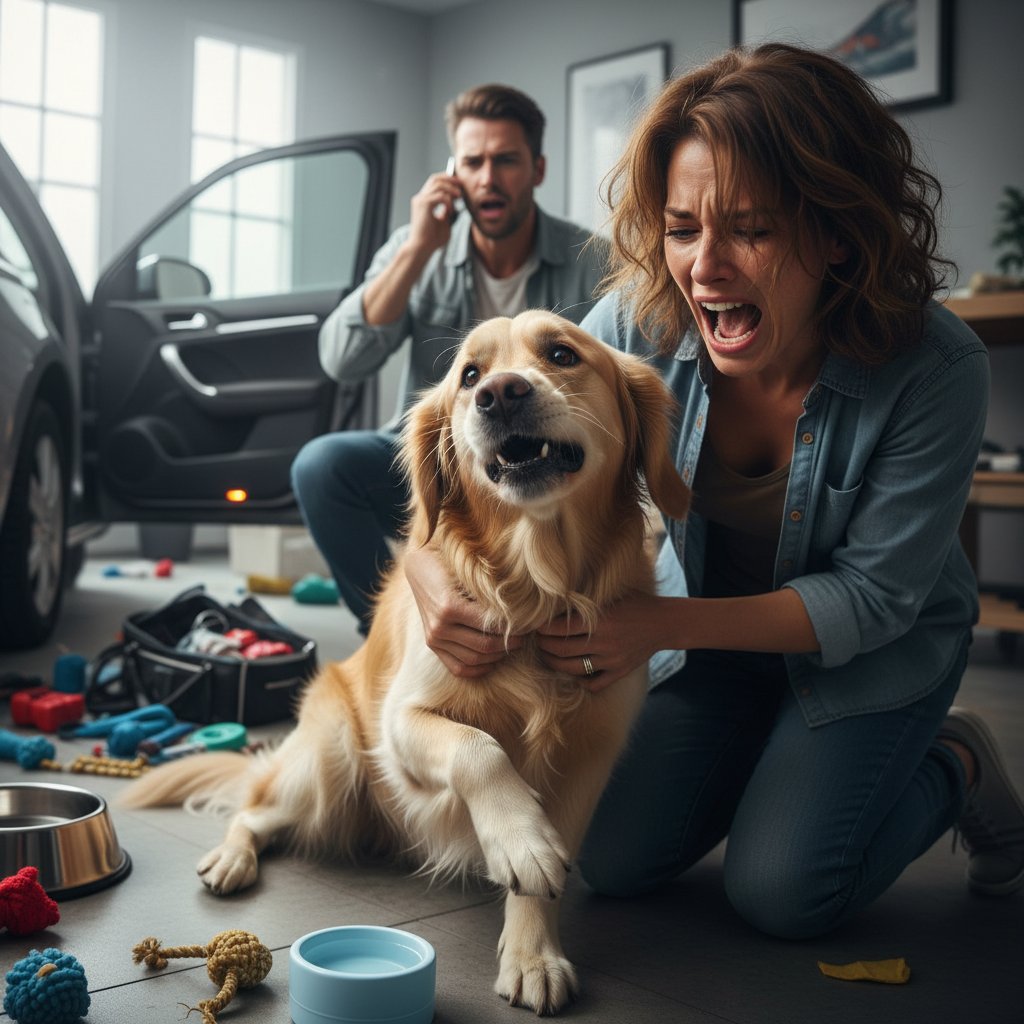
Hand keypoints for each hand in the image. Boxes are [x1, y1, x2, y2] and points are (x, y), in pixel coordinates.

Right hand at [404, 544, 522, 677]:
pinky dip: (477, 669)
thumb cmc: (449, 564)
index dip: (512, 628)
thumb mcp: (468, 574)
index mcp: (449, 606)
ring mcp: (433, 638)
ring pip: (473, 659)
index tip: (527, 624)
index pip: (490, 626)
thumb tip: (520, 611)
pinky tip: (491, 661)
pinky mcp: (432, 645)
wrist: (419, 566)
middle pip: (484, 646)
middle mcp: (439, 626)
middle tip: (523, 637)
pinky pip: (457, 668)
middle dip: (508, 644)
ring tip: (510, 647)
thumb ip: (488, 594)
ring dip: (496, 657)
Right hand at [408, 170, 462, 253]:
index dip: (447, 180)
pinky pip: (440, 196)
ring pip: (438, 184)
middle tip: (461, 186)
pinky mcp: (423, 205)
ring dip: (451, 189)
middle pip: (435, 178)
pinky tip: (450, 211)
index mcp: (424, 201)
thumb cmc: (432, 240)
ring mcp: (421, 200)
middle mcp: (420, 198)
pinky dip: (448, 202)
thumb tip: (455, 203)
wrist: (421, 248)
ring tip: (459, 197)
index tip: (459, 185)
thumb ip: (448, 212)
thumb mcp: (444, 222)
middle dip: (450, 179)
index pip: (434, 182)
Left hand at [535, 591, 661, 692]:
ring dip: (553, 663)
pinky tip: (572, 672)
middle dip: (543, 645)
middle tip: (537, 640)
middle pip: (560, 650)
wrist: (663, 623)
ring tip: (547, 655)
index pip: (558, 628)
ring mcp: (611, 660)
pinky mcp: (619, 672)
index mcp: (599, 620)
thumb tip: (551, 603)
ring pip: (571, 669)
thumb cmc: (634, 604)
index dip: (541, 628)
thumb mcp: (609, 596)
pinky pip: (592, 684)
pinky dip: (579, 680)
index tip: (535, 625)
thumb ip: (584, 602)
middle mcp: (604, 642)